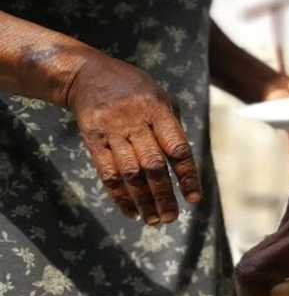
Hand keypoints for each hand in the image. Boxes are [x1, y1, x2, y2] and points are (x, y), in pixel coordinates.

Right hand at [66, 50, 199, 223]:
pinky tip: (131, 211)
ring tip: (154, 221)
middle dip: (164, 195)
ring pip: (130, 173)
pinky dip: (120, 195)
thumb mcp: (161, 97)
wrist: (87, 74)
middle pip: (153, 166)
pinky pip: (107, 172)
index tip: (194, 198)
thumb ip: (174, 127)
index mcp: (158, 111)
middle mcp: (135, 122)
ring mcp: (112, 131)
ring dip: (143, 201)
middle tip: (171, 218)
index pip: (177, 149)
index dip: (187, 176)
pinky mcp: (93, 139)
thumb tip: (186, 166)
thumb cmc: (135, 90)